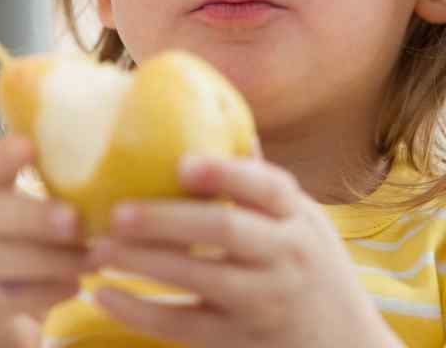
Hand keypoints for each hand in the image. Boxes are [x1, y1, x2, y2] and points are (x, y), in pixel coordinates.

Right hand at [0, 135, 99, 347]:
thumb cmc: (1, 250)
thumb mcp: (7, 217)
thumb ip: (37, 193)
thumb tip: (99, 170)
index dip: (2, 158)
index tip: (28, 145)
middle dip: (35, 218)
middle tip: (76, 220)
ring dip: (52, 260)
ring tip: (93, 258)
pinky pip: (4, 299)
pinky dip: (43, 292)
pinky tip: (73, 285)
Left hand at [87, 149, 401, 347]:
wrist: (346, 346)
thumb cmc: (314, 271)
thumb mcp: (305, 222)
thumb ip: (263, 185)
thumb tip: (221, 120)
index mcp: (299, 219)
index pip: (268, 187)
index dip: (226, 173)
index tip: (182, 163)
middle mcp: (286, 257)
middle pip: (226, 231)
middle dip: (168, 219)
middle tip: (117, 210)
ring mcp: (262, 302)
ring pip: (200, 279)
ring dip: (144, 262)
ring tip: (99, 246)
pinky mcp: (237, 339)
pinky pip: (181, 326)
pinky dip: (138, 311)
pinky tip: (103, 293)